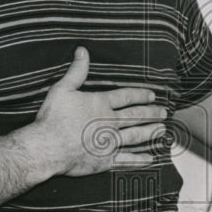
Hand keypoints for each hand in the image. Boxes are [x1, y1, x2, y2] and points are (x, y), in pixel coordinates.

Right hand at [29, 47, 167, 176]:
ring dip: (150, 132)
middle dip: (151, 113)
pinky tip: (151, 158)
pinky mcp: (105, 160)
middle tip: (164, 112)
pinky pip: (127, 160)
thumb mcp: (62, 89)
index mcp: (100, 104)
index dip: (140, 95)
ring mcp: (109, 142)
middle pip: (136, 116)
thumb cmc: (53, 118)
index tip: (152, 95)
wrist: (47, 147)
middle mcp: (109, 122)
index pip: (126, 97)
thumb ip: (76, 71)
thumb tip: (83, 51)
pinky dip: (140, 159)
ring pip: (136, 136)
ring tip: (162, 130)